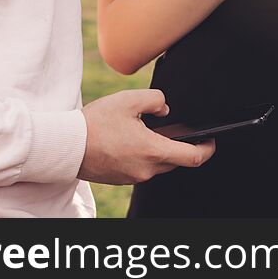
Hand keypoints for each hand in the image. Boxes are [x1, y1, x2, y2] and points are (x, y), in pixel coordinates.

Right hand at [78, 89, 214, 184]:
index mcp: (153, 151)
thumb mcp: (129, 100)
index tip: (211, 141)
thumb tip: (165, 110)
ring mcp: (133, 177)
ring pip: (157, 165)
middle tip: (172, 129)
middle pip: (175, 161)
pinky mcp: (121, 179)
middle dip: (179, 146)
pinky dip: (142, 156)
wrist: (66, 145)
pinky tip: (129, 141)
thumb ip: (156, 100)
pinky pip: (141, 168)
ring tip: (143, 131)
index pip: (193, 157)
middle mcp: (146, 169)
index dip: (207, 149)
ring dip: (158, 150)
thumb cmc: (96, 123)